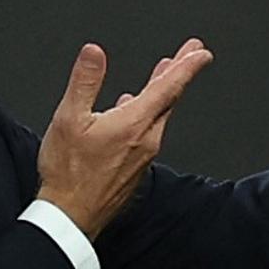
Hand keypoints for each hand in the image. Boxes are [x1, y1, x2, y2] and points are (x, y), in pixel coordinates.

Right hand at [37, 38, 213, 237]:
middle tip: (193, 54)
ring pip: (159, 115)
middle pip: (169, 99)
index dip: (187, 66)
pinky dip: (149, 112)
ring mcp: (143, 156)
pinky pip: (149, 132)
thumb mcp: (68, 119)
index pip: (168, 87)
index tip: (201, 52)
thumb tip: (95, 53)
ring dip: (164, 92)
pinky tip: (134, 108)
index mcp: (133, 124)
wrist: (71, 216)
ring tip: (165, 74)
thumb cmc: (68, 174)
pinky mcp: (135, 167)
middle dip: (180, 72)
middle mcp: (145, 140)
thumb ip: (85, 82)